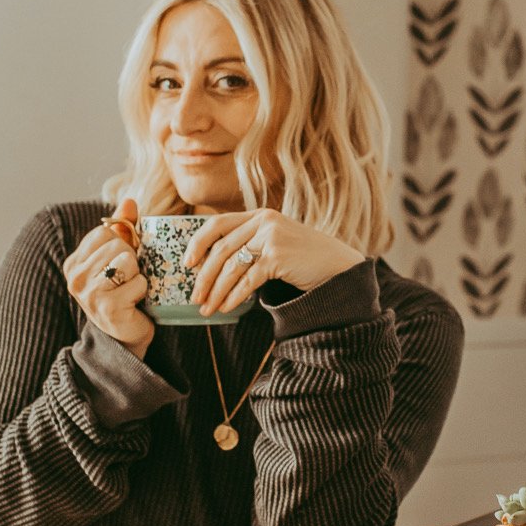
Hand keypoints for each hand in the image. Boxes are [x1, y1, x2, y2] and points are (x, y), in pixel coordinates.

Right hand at [63, 197, 152, 353]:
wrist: (126, 336)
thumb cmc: (123, 292)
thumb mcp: (119, 257)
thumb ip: (122, 228)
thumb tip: (129, 200)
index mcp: (73, 263)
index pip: (105, 231)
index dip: (122, 243)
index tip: (120, 263)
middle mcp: (75, 278)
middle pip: (118, 244)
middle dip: (132, 260)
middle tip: (126, 280)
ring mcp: (89, 294)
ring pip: (128, 261)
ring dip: (138, 275)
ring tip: (129, 290)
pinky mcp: (108, 308)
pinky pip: (138, 282)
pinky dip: (143, 291)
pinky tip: (134, 304)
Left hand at [183, 209, 362, 315]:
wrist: (338, 267)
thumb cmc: (304, 260)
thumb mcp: (275, 243)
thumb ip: (249, 245)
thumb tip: (210, 267)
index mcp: (259, 215)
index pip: (217, 224)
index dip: (197, 244)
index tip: (186, 265)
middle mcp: (263, 221)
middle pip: (220, 249)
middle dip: (204, 277)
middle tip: (194, 298)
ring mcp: (271, 237)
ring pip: (231, 266)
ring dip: (215, 291)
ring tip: (207, 309)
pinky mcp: (278, 256)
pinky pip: (247, 279)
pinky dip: (233, 296)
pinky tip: (226, 308)